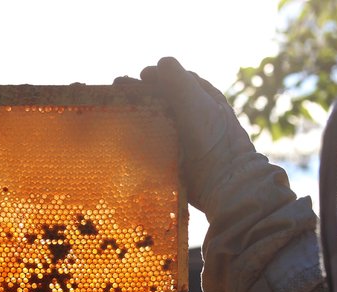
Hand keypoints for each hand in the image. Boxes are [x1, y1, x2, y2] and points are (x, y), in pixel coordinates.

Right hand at [116, 57, 255, 211]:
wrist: (222, 182)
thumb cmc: (212, 139)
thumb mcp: (196, 103)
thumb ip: (178, 81)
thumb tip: (159, 63)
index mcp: (202, 97)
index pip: (174, 80)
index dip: (155, 76)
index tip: (139, 76)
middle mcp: (190, 115)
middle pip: (159, 99)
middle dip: (137, 93)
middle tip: (117, 89)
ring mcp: (180, 137)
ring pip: (152, 120)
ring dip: (133, 114)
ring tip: (114, 111)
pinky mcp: (171, 158)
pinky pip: (150, 144)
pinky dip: (135, 139)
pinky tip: (121, 137)